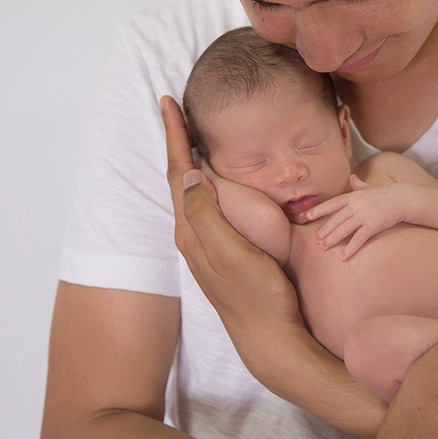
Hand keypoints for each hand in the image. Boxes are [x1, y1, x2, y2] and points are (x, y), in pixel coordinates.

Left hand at [161, 96, 305, 353]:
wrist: (270, 336)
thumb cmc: (257, 295)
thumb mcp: (232, 253)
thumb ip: (208, 215)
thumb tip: (190, 174)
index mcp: (192, 228)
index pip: (178, 172)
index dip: (174, 135)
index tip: (167, 102)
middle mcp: (192, 233)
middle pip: (179, 176)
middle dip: (177, 141)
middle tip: (176, 110)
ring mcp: (206, 242)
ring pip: (192, 189)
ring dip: (189, 159)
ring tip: (192, 134)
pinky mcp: (222, 248)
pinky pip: (207, 203)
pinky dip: (207, 180)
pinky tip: (217, 180)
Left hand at [305, 175, 410, 258]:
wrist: (403, 199)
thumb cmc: (386, 193)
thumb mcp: (370, 187)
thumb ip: (359, 184)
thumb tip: (352, 177)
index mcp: (353, 196)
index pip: (332, 204)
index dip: (319, 210)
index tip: (308, 216)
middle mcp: (356, 205)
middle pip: (335, 220)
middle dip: (324, 230)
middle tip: (315, 240)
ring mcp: (364, 216)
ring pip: (343, 230)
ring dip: (332, 239)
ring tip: (323, 247)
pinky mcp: (372, 226)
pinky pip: (358, 239)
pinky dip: (350, 249)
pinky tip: (343, 257)